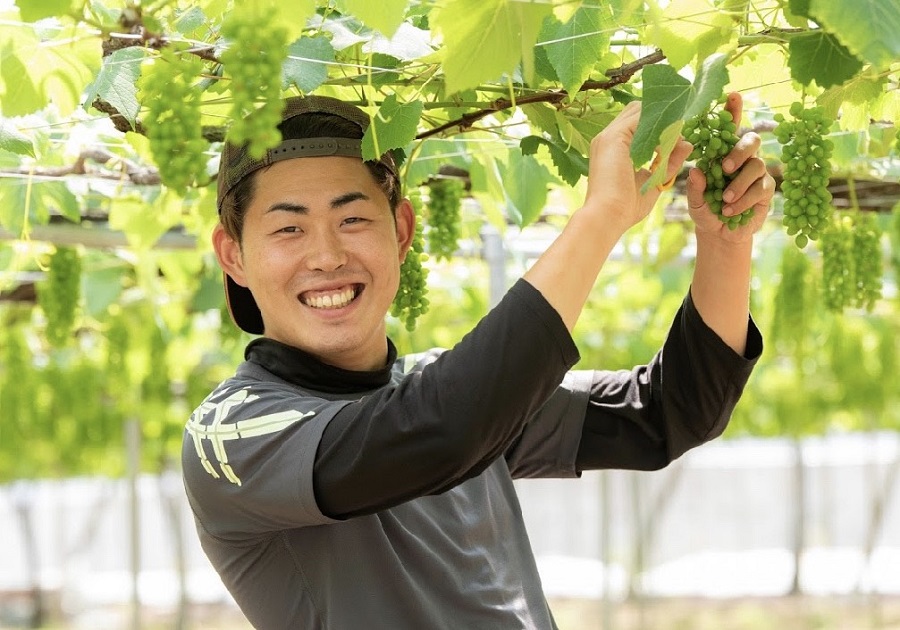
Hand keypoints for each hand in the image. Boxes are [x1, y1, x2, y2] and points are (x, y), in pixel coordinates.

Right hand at [582, 101, 692, 232]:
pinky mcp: (613, 137)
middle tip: (680, 136)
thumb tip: (688, 144)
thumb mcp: (654, 181)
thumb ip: (669, 163)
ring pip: (640, 110)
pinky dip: (658, 127)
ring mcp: (608, 135)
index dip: (659, 126)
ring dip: (661, 121)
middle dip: (662, 119)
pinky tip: (668, 144)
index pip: (637, 123)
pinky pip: (641, 119)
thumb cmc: (625, 207)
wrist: (608, 217)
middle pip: (638, 111)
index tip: (677, 138)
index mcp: (612, 148)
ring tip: (676, 141)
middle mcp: (608, 138)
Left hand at [686, 92, 775, 242]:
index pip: (729, 129)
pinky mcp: (766, 190)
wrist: (720, 234)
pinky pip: (760, 188)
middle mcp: (743, 158)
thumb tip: (697, 171)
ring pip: (757, 165)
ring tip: (724, 200)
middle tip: (725, 167)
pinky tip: (731, 211)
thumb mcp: (695, 201)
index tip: (732, 95)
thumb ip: (695, 188)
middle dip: (740, 150)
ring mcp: (757, 173)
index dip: (733, 111)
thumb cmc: (705, 210)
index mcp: (723, 153)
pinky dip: (744, 199)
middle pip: (752, 140)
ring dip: (739, 183)